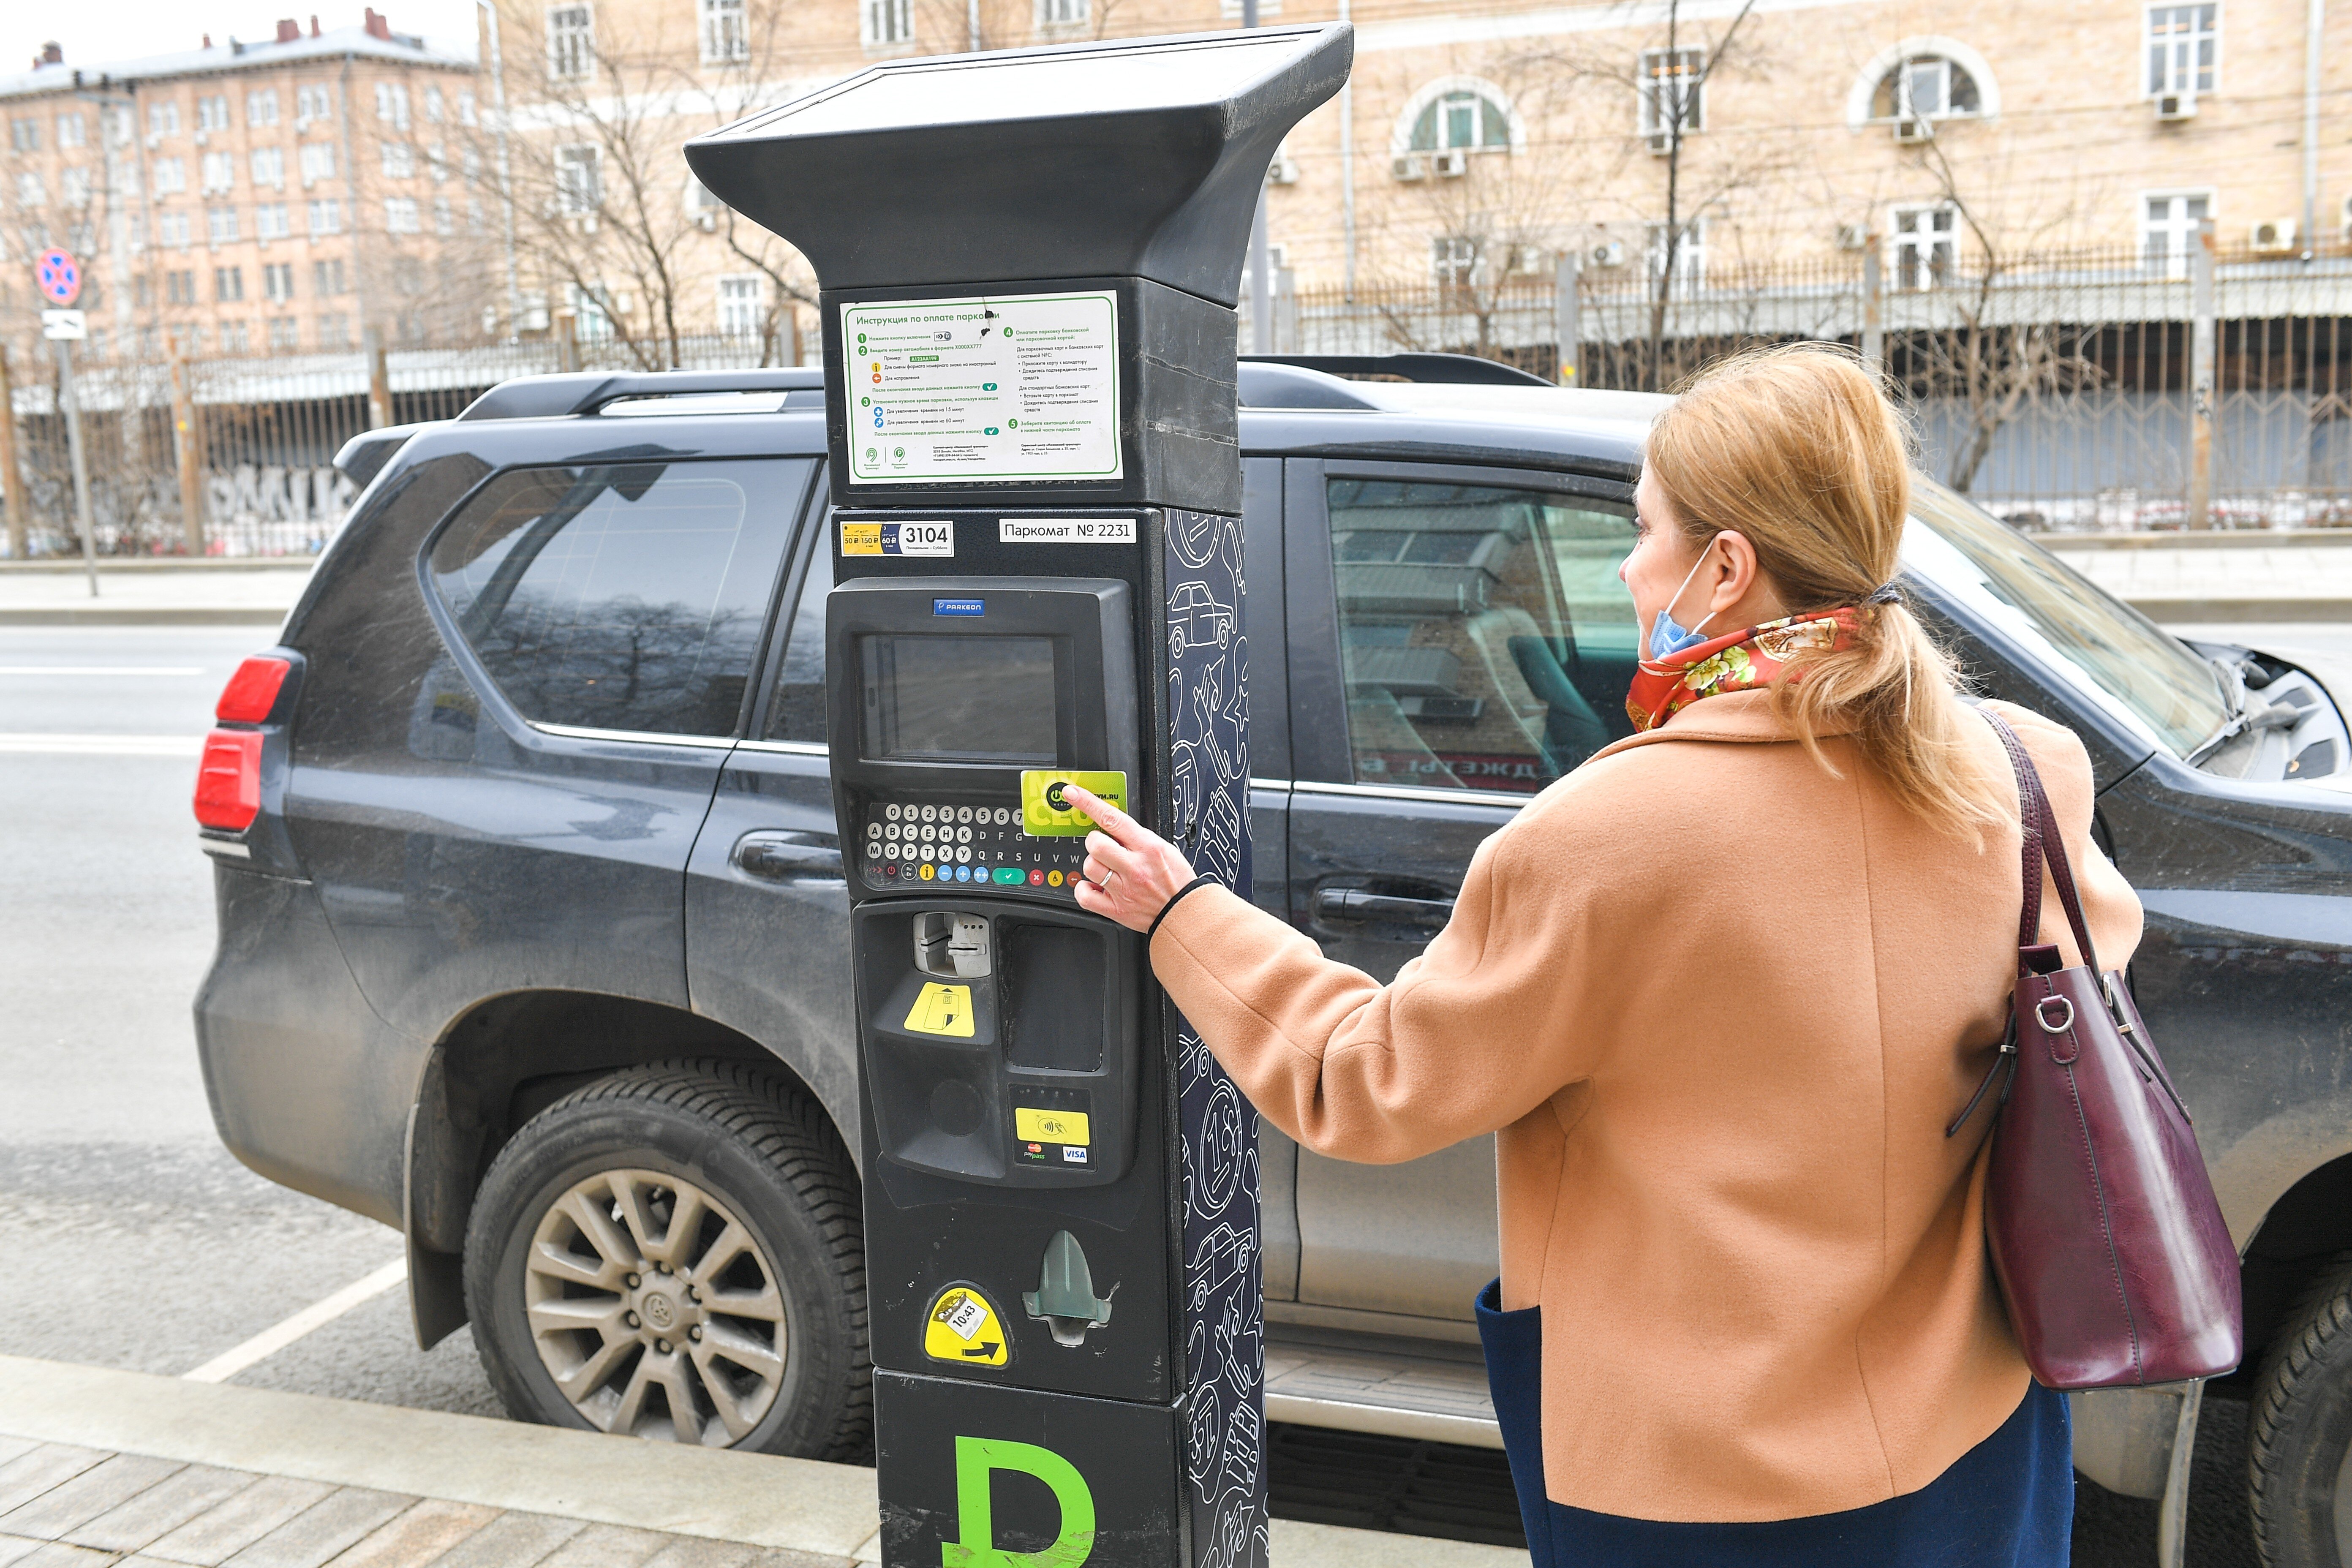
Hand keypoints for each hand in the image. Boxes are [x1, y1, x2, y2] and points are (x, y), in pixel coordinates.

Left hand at [1062, 784, 1198, 933]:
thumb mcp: (1163, 848)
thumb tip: (1110, 825)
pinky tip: (1097, 887)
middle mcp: (1134, 867)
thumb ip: (1136, 837)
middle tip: (1104, 848)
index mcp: (1148, 847)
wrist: (1184, 912)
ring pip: (1089, 867)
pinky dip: (1085, 889)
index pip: (1112, 818)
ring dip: (1093, 864)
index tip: (1072, 794)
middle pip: (1095, 844)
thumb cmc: (1176, 879)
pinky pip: (1085, 895)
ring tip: (1106, 869)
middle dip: (1095, 842)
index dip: (1088, 803)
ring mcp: (1124, 890)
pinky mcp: (1116, 910)